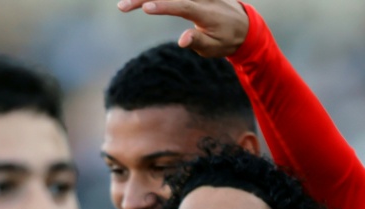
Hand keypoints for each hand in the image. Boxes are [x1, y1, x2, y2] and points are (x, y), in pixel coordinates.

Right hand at [117, 0, 248, 57]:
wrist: (242, 23)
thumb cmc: (226, 39)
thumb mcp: (215, 47)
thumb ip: (199, 42)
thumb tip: (182, 40)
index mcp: (205, 12)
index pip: (182, 6)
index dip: (163, 6)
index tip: (145, 8)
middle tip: (121, 6)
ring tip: (124, 3)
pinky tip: (138, 0)